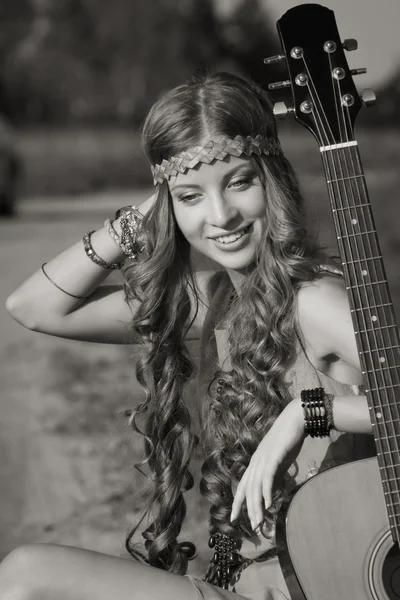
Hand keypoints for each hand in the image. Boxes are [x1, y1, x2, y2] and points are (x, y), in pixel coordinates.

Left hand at [230, 398, 304, 530]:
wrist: (295, 419)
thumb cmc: (288, 440)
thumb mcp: (279, 463)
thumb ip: (274, 477)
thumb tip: (271, 495)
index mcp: (255, 463)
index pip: (242, 486)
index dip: (237, 503)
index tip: (233, 518)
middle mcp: (255, 462)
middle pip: (247, 489)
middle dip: (248, 509)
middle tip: (252, 527)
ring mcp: (263, 458)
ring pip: (255, 486)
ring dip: (256, 505)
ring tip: (258, 521)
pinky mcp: (273, 456)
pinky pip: (267, 476)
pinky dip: (267, 491)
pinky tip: (269, 503)